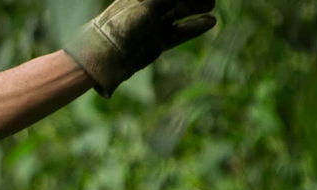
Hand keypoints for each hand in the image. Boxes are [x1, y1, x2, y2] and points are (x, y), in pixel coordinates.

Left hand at [64, 0, 217, 96]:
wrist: (107, 56)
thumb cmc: (123, 26)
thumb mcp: (148, 6)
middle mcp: (148, 9)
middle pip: (176, 0)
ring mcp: (154, 26)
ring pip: (181, 14)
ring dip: (196, 8)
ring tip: (210, 5)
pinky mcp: (158, 43)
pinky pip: (181, 33)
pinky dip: (195, 27)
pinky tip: (210, 21)